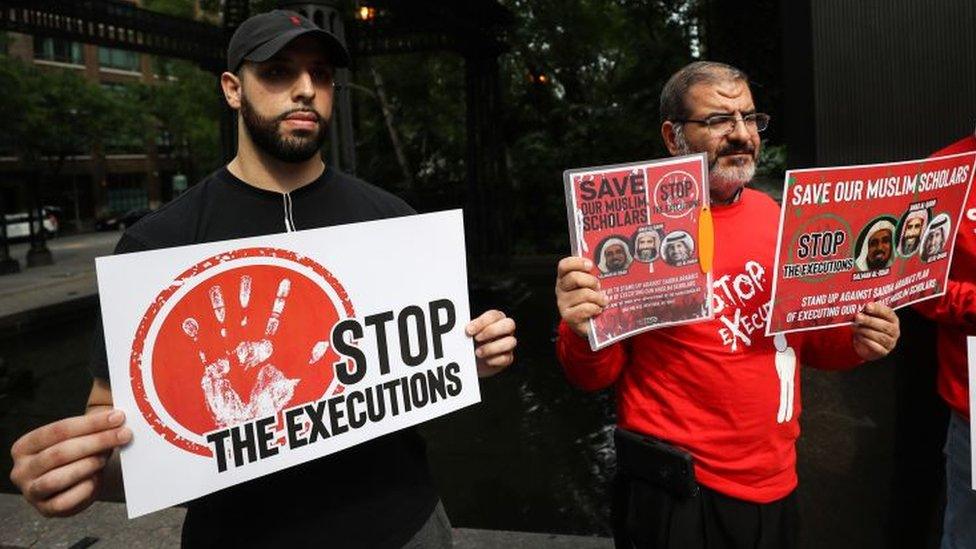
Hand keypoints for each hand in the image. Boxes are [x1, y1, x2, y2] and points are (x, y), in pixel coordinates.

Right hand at [9, 409, 131, 516]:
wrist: (77, 482)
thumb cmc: (78, 454)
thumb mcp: (78, 436)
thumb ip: (92, 424)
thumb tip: (116, 415)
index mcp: (25, 445)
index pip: (59, 430)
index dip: (90, 423)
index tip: (118, 417)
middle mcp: (22, 469)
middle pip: (60, 453)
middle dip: (96, 442)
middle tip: (124, 435)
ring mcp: (31, 491)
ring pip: (58, 478)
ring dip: (88, 465)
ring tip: (106, 457)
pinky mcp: (45, 509)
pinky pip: (66, 501)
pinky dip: (84, 489)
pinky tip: (97, 479)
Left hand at [466, 310, 515, 376]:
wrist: (471, 361)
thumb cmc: (470, 343)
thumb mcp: (468, 334)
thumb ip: (468, 330)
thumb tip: (463, 330)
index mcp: (496, 319)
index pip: (493, 315)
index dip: (481, 322)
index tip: (469, 330)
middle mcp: (505, 330)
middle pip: (510, 324)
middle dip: (491, 331)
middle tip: (476, 338)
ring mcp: (508, 344)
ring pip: (511, 342)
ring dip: (492, 347)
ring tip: (478, 352)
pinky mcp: (508, 358)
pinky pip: (506, 358)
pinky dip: (495, 360)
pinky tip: (485, 360)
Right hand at [556, 256, 607, 338]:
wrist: (588, 323)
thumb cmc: (590, 299)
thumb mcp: (590, 284)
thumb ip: (594, 274)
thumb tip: (607, 265)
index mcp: (565, 277)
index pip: (564, 265)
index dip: (577, 263)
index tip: (590, 265)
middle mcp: (561, 288)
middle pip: (574, 278)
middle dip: (591, 281)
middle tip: (598, 286)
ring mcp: (563, 303)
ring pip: (583, 294)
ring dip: (598, 297)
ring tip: (602, 301)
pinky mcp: (568, 316)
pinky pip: (585, 308)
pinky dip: (595, 308)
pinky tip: (598, 309)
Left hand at [852, 302, 899, 360]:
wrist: (866, 345)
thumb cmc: (868, 326)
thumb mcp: (868, 317)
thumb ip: (866, 311)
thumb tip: (856, 304)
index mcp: (892, 319)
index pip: (888, 313)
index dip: (878, 309)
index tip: (867, 306)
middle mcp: (894, 330)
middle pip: (884, 326)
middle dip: (870, 321)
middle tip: (858, 317)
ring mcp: (890, 342)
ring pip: (880, 337)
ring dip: (866, 331)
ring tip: (855, 327)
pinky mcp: (884, 351)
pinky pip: (877, 347)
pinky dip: (867, 341)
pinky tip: (859, 337)